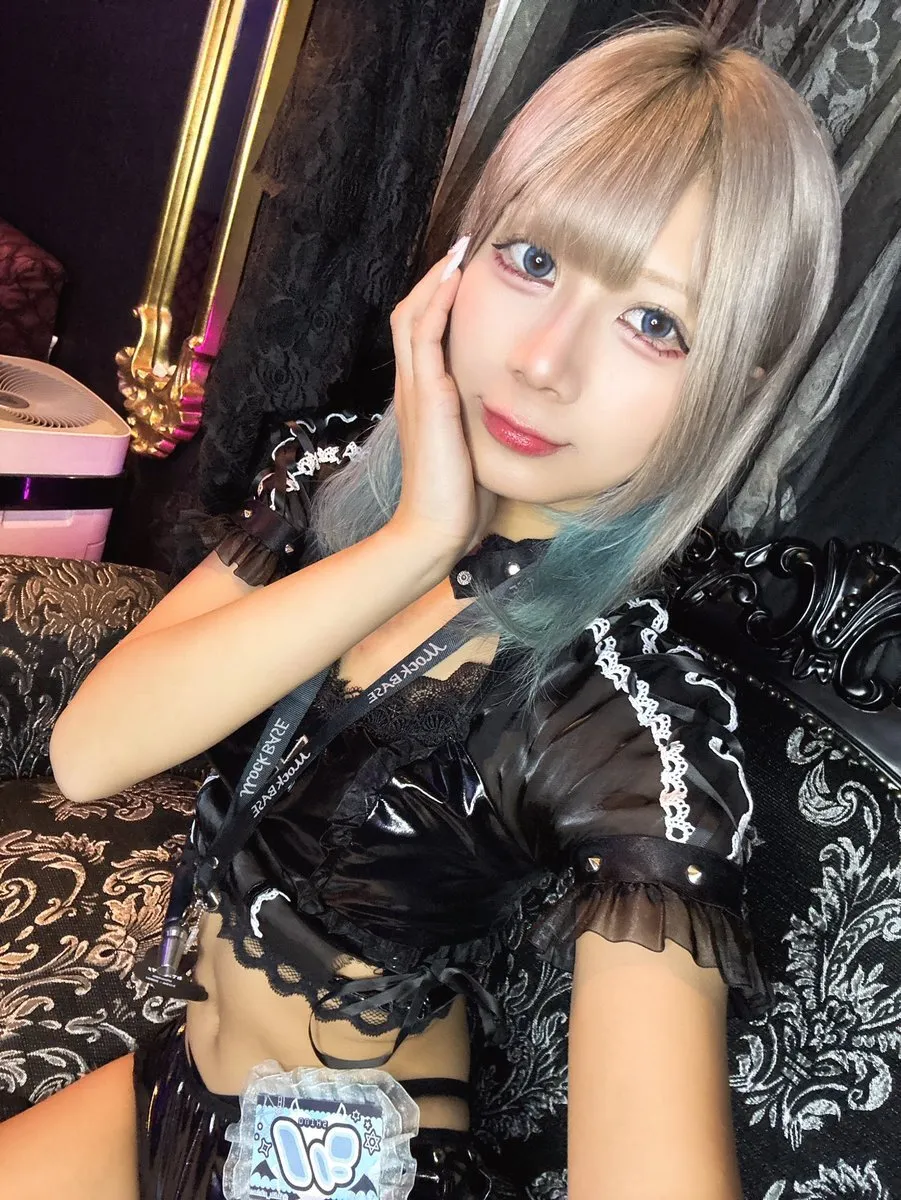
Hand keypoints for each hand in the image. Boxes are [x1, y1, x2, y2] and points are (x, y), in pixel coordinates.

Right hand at [387, 238, 496, 565]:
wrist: (436, 530)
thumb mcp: (474, 449)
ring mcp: (415, 392)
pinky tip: (456, 281)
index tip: (464, 274)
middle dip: (434, 279)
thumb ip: (481, 424)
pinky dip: (436, 304)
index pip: (421, 335)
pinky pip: (424, 338)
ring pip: (412, 318)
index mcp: (423, 399)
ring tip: (458, 252)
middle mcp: (413, 388)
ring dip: (435, 281)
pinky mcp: (427, 399)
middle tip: (461, 249)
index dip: (437, 301)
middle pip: (409, 315)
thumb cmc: (459, 499)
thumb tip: (515, 411)